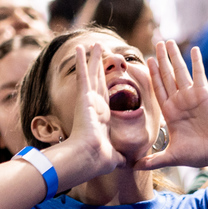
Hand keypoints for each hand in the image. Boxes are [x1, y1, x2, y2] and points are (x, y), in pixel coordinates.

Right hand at [65, 43, 124, 176]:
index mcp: (102, 117)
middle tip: (99, 51)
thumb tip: (128, 164)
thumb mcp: (115, 157)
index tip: (108, 74)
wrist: (90, 157)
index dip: (107, 83)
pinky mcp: (83, 97)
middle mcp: (94, 106)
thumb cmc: (99, 160)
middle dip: (99, 66)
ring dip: (92, 59)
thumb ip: (120, 156)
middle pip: (98, 81)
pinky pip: (83, 75)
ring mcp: (88, 100)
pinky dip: (81, 61)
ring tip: (92, 44)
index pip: (106, 95)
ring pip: (91, 74)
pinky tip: (79, 48)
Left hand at [138, 41, 207, 169]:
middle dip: (160, 60)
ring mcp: (191, 96)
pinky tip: (193, 49)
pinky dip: (196, 62)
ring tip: (167, 42)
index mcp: (170, 112)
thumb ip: (153, 160)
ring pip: (180, 71)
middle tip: (155, 44)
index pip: (158, 89)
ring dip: (174, 56)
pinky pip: (199, 74)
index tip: (145, 61)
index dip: (151, 75)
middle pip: (166, 76)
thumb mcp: (171, 157)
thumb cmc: (199, 154)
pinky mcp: (204, 93)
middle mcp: (179, 101)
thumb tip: (133, 167)